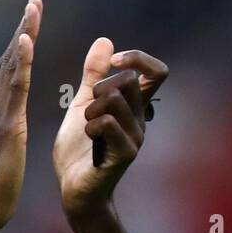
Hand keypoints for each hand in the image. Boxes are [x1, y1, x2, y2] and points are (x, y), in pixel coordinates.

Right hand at [0, 0, 41, 232]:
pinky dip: (21, 63)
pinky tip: (27, 41)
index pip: (6, 70)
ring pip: (11, 68)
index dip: (18, 44)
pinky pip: (15, 89)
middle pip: (8, 60)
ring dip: (23, 36)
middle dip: (22, 29)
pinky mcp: (7, 127)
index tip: (29, 20)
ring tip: (34, 10)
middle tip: (35, 1)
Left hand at [54, 38, 166, 220]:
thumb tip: (105, 41)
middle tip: (88, 107)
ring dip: (91, 107)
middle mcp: (141, 121)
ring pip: (114, 99)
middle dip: (100, 86)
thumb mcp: (82, 105)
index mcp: (135, 108)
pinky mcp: (125, 154)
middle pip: (128, 80)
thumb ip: (93, 75)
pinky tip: (87, 137)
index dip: (138, 58)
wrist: (74, 191)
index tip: (113, 61)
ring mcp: (135, 138)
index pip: (157, 72)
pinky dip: (90, 124)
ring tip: (85, 125)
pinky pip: (107, 123)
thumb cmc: (78, 151)